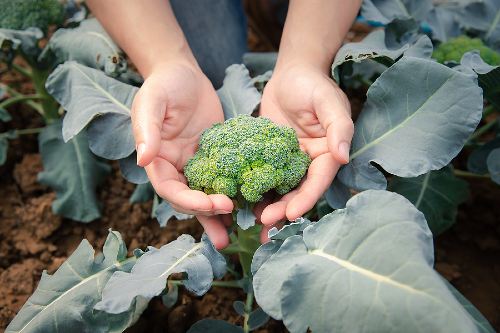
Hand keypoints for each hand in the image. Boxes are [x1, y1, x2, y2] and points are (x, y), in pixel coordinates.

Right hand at [132, 62, 232, 248]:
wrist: (183, 73)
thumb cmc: (164, 84)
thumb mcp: (152, 102)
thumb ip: (146, 130)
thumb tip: (143, 159)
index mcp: (157, 159)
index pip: (170, 188)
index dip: (189, 201)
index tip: (213, 204)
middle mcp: (175, 167)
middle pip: (188, 199)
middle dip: (207, 213)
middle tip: (230, 221)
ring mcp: (196, 164)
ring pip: (205, 195)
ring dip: (217, 216)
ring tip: (233, 236)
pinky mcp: (215, 157)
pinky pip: (223, 179)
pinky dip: (233, 192)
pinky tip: (248, 205)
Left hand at [257, 63, 353, 240]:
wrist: (291, 74)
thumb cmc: (312, 84)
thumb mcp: (328, 102)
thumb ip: (338, 128)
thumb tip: (342, 157)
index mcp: (327, 154)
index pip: (318, 181)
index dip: (306, 199)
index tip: (291, 214)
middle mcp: (309, 162)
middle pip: (297, 191)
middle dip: (283, 209)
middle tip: (266, 223)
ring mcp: (288, 161)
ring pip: (280, 189)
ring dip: (269, 207)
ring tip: (255, 224)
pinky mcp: (269, 157)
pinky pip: (262, 175)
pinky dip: (254, 189)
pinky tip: (241, 202)